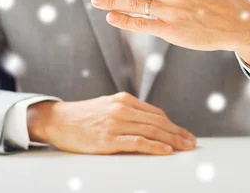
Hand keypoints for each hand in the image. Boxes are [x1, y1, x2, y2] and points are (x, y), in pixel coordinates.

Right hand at [27, 92, 196, 154]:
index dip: (173, 124)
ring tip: (185, 147)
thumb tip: (149, 124)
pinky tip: (165, 150)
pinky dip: (154, 146)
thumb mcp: (107, 107)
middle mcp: (122, 108)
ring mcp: (116, 123)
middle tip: (192, 142)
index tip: (184, 133)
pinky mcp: (109, 138)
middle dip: (178, 133)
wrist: (58, 120)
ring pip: (152, 131)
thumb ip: (127, 112)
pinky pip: (137, 142)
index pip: (156, 113)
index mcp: (123, 99)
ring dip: (172, 140)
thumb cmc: (82, 117)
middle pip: (158, 121)